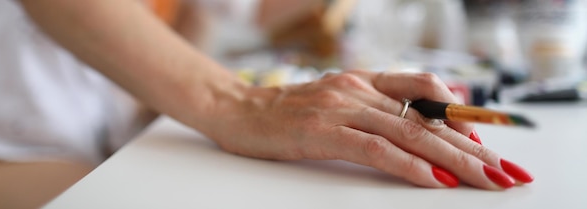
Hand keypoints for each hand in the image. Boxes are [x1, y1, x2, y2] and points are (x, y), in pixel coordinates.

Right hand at [205, 70, 532, 189]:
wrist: (236, 111)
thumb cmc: (285, 114)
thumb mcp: (336, 104)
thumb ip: (372, 112)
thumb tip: (415, 134)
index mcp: (364, 82)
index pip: (427, 93)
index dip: (464, 118)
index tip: (490, 147)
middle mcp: (358, 90)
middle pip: (428, 120)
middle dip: (472, 149)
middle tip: (504, 173)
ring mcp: (341, 107)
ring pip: (409, 133)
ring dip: (453, 159)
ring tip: (484, 181)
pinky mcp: (322, 130)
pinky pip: (375, 147)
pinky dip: (408, 165)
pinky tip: (434, 180)